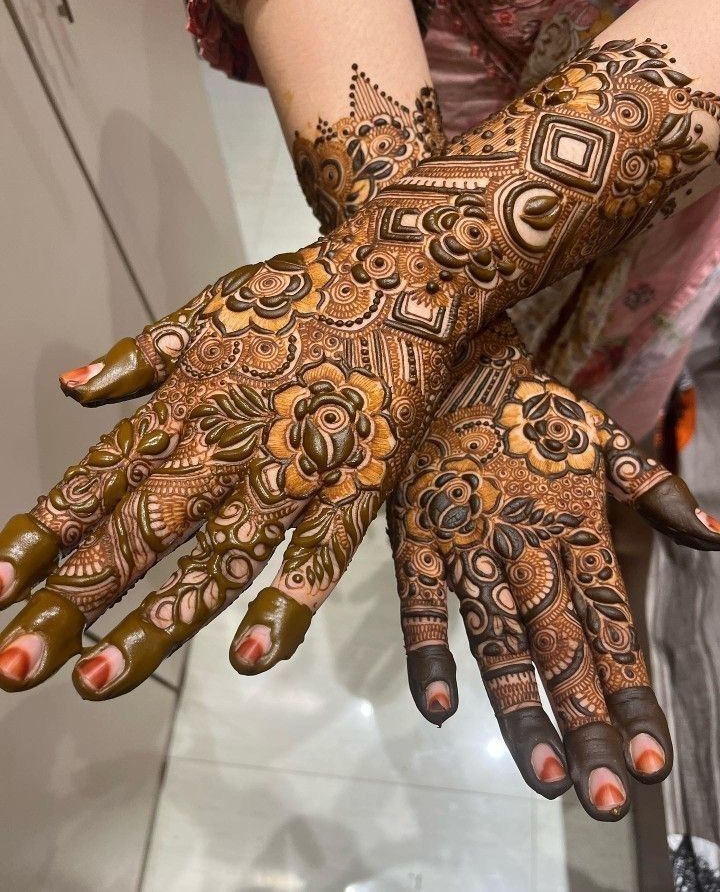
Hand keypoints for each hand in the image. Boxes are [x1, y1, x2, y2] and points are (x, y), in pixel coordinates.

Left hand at [0, 214, 483, 697]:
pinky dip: (288, 603)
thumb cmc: (302, 294)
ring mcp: (293, 467)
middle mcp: (226, 443)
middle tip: (12, 664)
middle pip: (140, 532)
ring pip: (217, 557)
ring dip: (157, 620)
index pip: (98, 481)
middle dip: (74, 599)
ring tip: (98, 680)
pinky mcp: (358, 482)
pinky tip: (251, 656)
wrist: (399, 270)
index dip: (41, 535)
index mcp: (187, 404)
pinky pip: (321, 551)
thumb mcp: (208, 310)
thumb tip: (71, 386)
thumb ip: (140, 356)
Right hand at [388, 315, 719, 820]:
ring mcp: (467, 548)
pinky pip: (421, 606)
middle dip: (588, 725)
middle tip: (611, 796)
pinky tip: (442, 709)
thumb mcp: (602, 439)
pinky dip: (430, 654)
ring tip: (546, 777)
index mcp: (573, 529)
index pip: (610, 625)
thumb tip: (719, 539)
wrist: (453, 366)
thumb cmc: (529, 411)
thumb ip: (657, 491)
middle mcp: (525, 550)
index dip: (632, 693)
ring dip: (521, 709)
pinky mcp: (417, 544)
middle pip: (561, 650)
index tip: (654, 757)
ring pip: (498, 641)